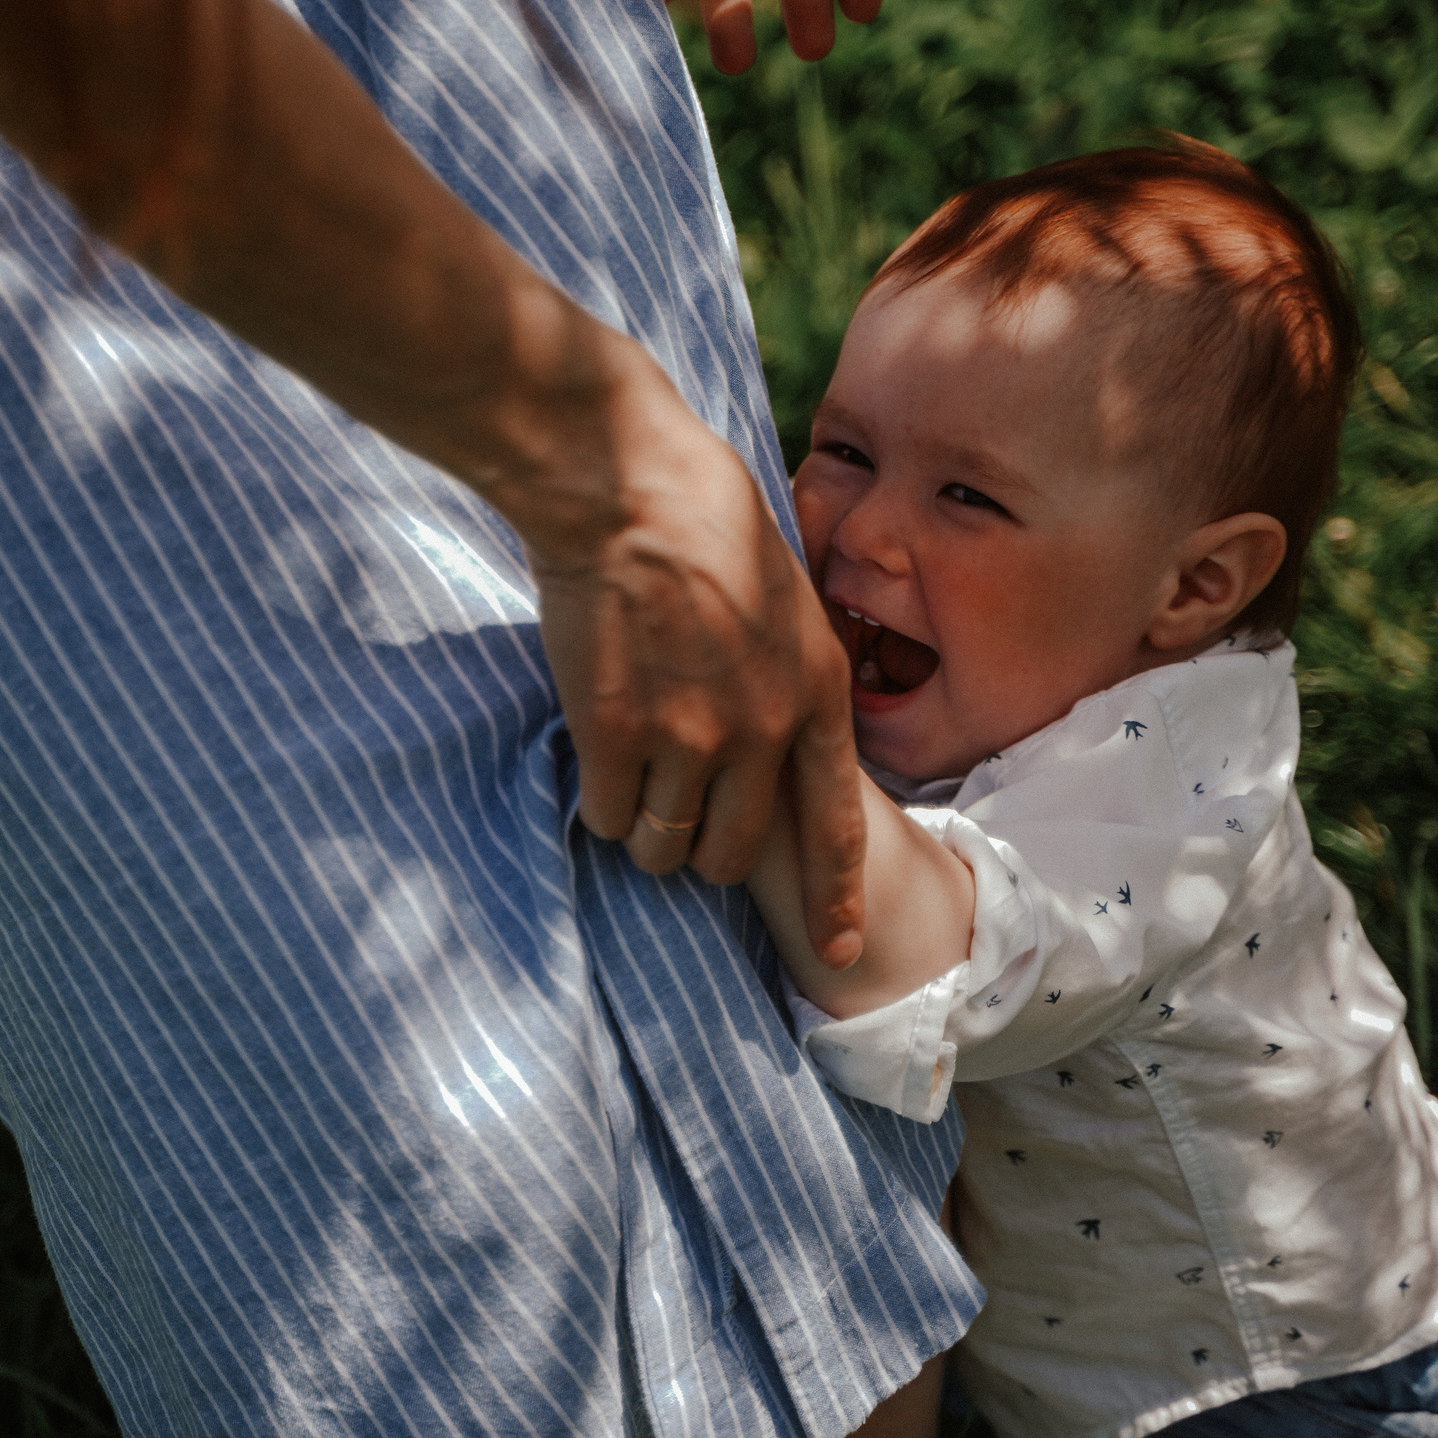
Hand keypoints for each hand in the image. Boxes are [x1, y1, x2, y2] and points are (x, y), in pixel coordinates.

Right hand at [520, 372, 867, 960]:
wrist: (626, 487)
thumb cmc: (706, 517)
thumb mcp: (787, 597)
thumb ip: (788, 675)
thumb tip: (777, 733)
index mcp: (819, 692)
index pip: (836, 824)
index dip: (836, 896)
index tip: (840, 950)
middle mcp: (763, 730)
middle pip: (737, 854)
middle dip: (706, 851)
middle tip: (679, 818)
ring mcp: (688, 738)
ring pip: (666, 845)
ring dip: (648, 833)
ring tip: (632, 787)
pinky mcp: (614, 735)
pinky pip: (608, 816)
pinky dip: (601, 804)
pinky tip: (597, 763)